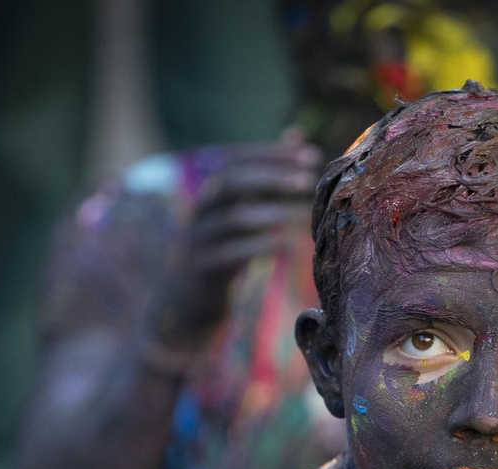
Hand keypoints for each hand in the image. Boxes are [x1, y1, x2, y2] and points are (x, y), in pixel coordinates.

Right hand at [149, 136, 322, 351]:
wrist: (186, 304)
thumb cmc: (224, 252)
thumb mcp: (244, 211)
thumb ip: (267, 177)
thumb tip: (297, 135)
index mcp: (210, 195)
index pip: (236, 160)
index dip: (271, 155)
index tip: (310, 155)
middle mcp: (201, 211)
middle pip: (230, 182)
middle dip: (270, 177)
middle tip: (306, 180)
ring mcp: (199, 240)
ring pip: (231, 218)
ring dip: (271, 214)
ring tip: (304, 215)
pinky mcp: (203, 270)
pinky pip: (230, 254)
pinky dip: (259, 246)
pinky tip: (285, 246)